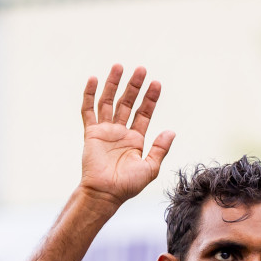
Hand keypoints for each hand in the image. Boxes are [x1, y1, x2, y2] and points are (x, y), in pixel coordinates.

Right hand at [78, 64, 175, 207]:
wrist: (104, 193)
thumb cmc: (127, 185)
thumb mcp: (150, 168)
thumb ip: (160, 148)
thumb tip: (171, 131)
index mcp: (135, 139)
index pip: (144, 113)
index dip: (150, 98)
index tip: (156, 83)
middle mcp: (120, 132)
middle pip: (127, 103)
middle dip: (134, 86)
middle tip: (141, 69)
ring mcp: (105, 131)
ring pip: (109, 102)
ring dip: (113, 84)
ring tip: (119, 66)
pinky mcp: (91, 133)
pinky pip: (88, 111)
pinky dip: (89, 95)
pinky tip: (93, 79)